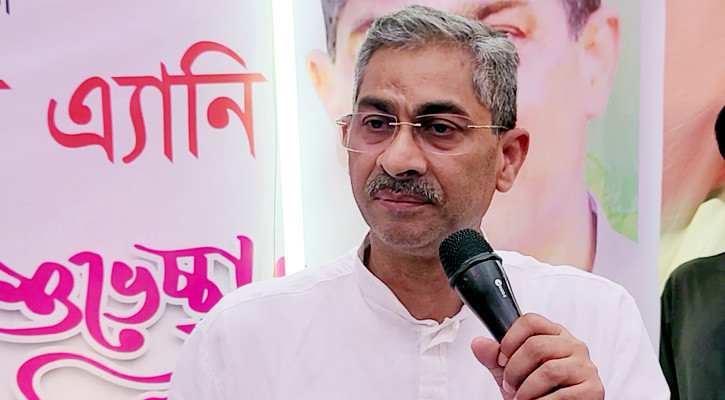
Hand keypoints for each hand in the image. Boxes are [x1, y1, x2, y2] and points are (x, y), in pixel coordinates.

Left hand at [471, 313, 603, 399]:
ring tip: (521, 398)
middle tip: (510, 385)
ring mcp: (585, 367)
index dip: (510, 339)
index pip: (530, 321)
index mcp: (555, 335)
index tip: (501, 358)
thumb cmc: (538, 391)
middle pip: (536, 345)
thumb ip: (495, 358)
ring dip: (527, 389)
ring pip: (549, 370)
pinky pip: (563, 395)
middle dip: (515, 370)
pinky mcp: (593, 390)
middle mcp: (573, 346)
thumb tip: (479, 343)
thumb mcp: (513, 373)